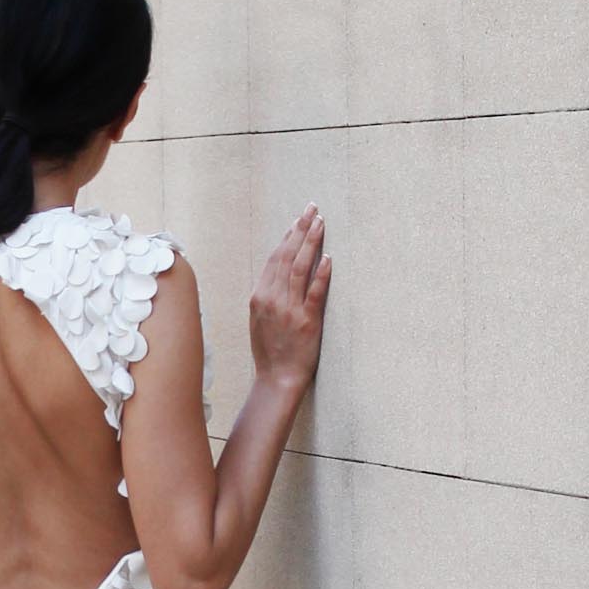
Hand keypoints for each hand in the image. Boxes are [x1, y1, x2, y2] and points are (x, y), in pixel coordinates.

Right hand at [250, 201, 330, 391]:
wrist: (277, 379)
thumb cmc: (271, 351)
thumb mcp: (260, 320)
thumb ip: (268, 295)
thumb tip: (279, 271)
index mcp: (260, 297)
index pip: (275, 259)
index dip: (288, 236)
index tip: (298, 220)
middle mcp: (273, 299)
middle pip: (287, 257)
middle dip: (300, 230)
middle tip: (312, 210)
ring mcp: (289, 310)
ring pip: (300, 268)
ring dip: (311, 243)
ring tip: (321, 223)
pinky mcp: (307, 321)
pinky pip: (314, 292)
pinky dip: (322, 274)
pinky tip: (329, 258)